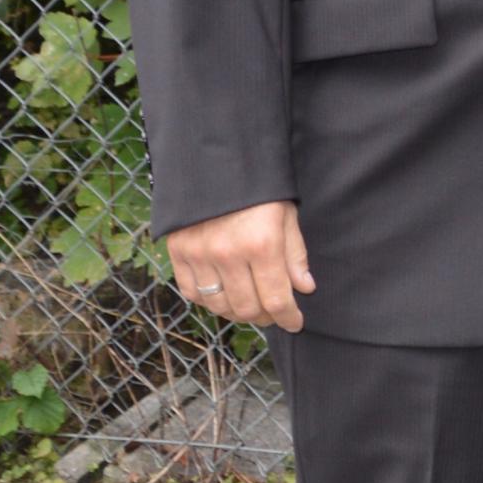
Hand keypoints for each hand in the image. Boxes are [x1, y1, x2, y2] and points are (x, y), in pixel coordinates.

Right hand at [166, 200, 312, 332]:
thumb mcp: (286, 215)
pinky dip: (207, 301)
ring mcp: (199, 254)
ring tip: (250, 305)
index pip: (276, 300)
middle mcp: (228, 254)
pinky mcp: (177, 251)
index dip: (288, 318)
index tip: (294, 322)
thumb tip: (304, 288)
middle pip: (247, 309)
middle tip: (273, 313)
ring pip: (218, 306)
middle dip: (265, 317)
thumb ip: (295, 255)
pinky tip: (222, 294)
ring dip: (237, 312)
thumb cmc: (257, 188)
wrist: (214, 160)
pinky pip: (190, 292)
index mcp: (261, 245)